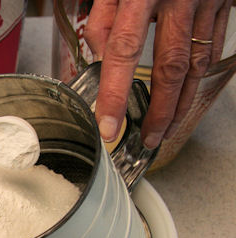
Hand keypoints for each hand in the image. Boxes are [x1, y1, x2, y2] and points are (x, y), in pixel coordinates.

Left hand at [84, 0, 231, 148]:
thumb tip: (100, 54)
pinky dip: (200, 75)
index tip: (109, 123)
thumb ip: (105, 14)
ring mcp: (207, 1)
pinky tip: (189, 93)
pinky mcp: (224, 1)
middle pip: (169, 67)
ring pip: (196, 62)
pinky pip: (213, 45)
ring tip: (168, 127)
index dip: (116, 93)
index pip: (124, 52)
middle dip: (159, 110)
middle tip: (148, 139)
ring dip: (182, 100)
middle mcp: (179, 0)